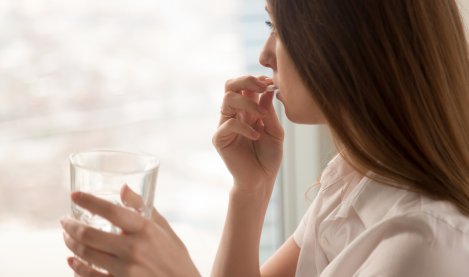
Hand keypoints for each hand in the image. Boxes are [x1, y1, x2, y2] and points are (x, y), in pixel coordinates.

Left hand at [61, 186, 199, 276]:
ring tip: (67, 237)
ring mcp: (125, 270)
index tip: (74, 195)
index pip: (110, 210)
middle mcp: (133, 249)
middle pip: (90, 235)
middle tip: (65, 221)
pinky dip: (77, 267)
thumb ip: (142, 207)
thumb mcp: (164, 228)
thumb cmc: (175, 255)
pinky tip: (72, 260)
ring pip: (86, 255)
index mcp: (145, 229)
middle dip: (71, 226)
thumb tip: (123, 188)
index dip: (88, 201)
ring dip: (71, 243)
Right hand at [213, 76, 283, 192]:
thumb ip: (269, 112)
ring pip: (227, 99)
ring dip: (247, 103)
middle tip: (262, 87)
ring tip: (262, 116)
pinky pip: (229, 124)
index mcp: (248, 109)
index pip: (245, 85)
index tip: (271, 83)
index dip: (256, 80)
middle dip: (246, 80)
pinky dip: (245, 127)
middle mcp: (234, 114)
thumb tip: (268, 90)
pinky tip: (256, 136)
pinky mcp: (220, 138)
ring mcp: (225, 125)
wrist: (261, 179)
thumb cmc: (269, 156)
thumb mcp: (275, 132)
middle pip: (230, 85)